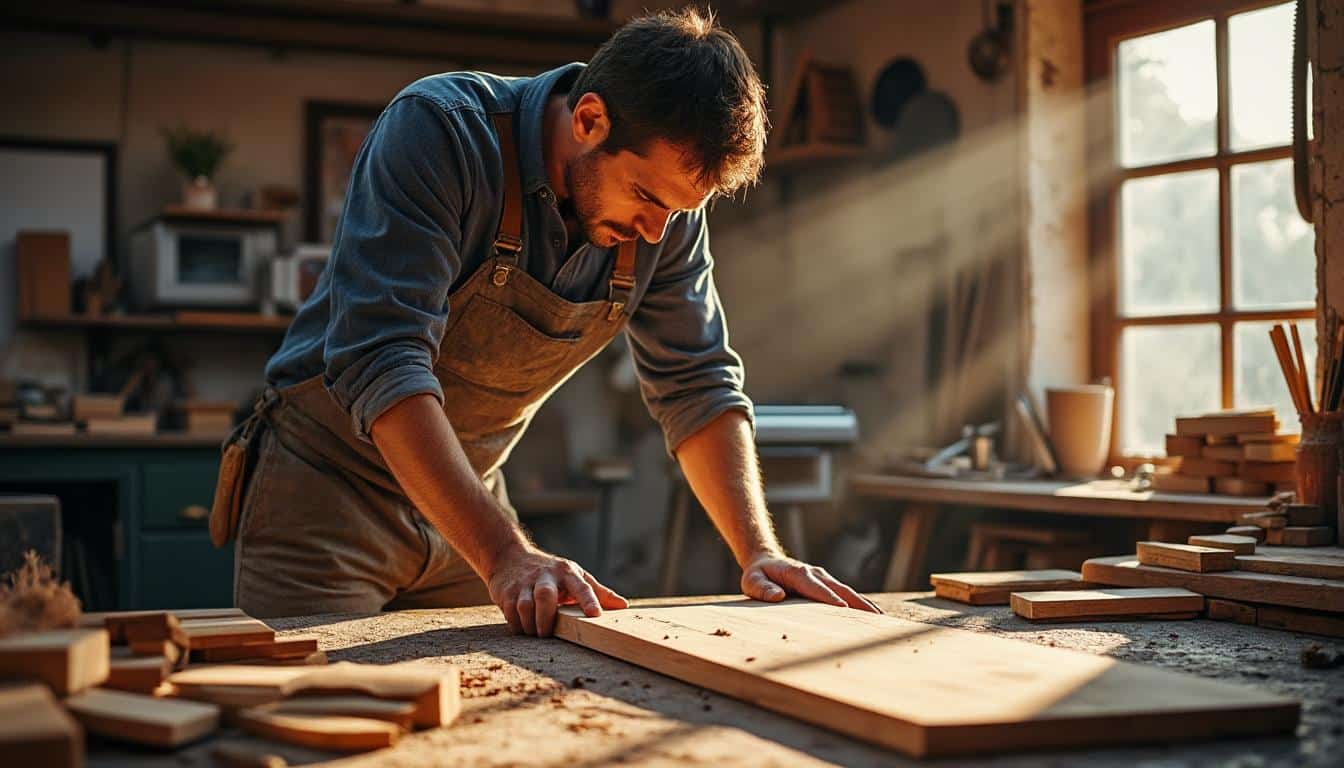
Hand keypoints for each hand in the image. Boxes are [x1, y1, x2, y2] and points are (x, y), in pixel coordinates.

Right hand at [486, 544, 627, 635]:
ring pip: (525, 605)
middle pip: (546, 595)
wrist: (509, 556)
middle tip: (547, 633)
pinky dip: (516, 623)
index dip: (589, 600)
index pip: (581, 586)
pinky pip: (510, 611)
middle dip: (546, 617)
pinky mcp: (506, 590)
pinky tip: (522, 627)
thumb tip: (623, 606)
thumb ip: (598, 592)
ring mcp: (524, 582)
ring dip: (530, 624)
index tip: (596, 615)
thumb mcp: (575, 576)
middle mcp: (546, 575)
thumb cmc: (550, 572)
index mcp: (567, 572)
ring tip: (535, 633)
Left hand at [740, 552, 881, 612]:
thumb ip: (762, 588)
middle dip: (858, 603)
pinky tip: (873, 617)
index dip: (830, 599)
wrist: (765, 561)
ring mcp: (823, 578)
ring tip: (882, 620)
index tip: (844, 609)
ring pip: (848, 592)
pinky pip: (846, 595)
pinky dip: (860, 605)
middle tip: (875, 618)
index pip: (817, 589)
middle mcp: (815, 575)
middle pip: (840, 590)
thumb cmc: (758, 574)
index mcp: (798, 574)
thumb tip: (778, 596)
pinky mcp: (827, 584)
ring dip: (865, 605)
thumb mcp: (751, 581)